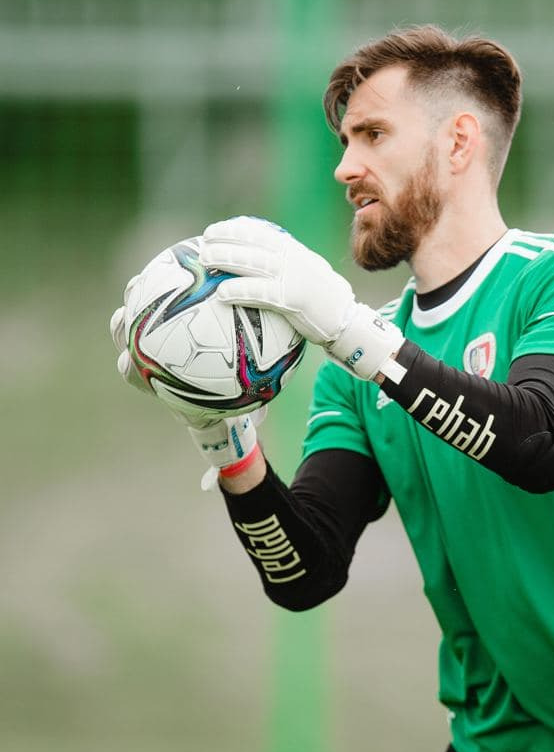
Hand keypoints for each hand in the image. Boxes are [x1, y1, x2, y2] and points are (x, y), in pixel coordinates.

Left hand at [112, 293, 260, 487]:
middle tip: (128, 312)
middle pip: (129, 340)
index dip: (127, 367)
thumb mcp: (232, 427)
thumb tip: (212, 484)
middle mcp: (154, 359)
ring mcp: (161, 338)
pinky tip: (188, 268)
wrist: (228, 394)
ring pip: (144, 316)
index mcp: (159, 382)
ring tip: (145, 279)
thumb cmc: (228, 411)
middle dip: (124, 326)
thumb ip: (222, 452)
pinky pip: (172, 299)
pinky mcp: (175, 320)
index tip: (127, 363)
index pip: (134, 374)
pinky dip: (175, 286)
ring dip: (141, 298)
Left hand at [199, 215, 402, 379]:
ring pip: (252, 262)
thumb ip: (286, 266)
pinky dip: (239, 290)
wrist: (347, 320)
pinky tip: (222, 293)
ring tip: (206, 260)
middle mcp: (292, 259)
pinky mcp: (292, 299)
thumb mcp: (308, 273)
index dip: (236, 228)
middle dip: (224, 239)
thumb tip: (257, 266)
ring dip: (226, 258)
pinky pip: (260, 292)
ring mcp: (292, 277)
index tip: (216, 230)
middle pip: (252, 243)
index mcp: (295, 251)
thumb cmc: (323, 301)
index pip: (262, 233)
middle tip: (203, 243)